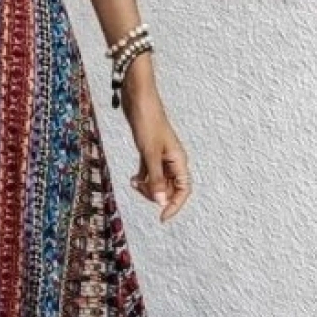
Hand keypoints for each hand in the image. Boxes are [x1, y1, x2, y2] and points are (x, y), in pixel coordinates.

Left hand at [120, 70, 191, 223]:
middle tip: (139, 188)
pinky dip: (141, 178)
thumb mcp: (149, 153)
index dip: (175, 205)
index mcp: (178, 160)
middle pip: (168, 188)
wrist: (138, 99)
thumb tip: (160, 202)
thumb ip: (154, 178)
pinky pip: (148, 172)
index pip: (183, 190)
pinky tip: (132, 179)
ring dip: (146, 186)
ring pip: (157, 181)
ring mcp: (160, 156)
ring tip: (134, 182)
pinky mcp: (149, 151)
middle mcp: (172, 160)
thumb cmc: (147, 122)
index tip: (162, 217)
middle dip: (154, 193)